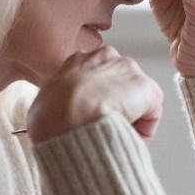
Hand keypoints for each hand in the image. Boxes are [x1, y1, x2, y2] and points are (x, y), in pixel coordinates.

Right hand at [26, 45, 162, 143]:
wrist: (66, 117)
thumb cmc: (50, 116)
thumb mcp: (44, 104)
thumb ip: (57, 105)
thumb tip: (58, 119)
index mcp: (78, 60)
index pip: (95, 78)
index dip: (96, 101)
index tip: (93, 118)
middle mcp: (105, 57)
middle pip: (119, 85)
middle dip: (117, 106)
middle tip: (107, 128)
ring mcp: (127, 70)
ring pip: (136, 98)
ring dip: (130, 117)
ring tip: (116, 135)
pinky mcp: (145, 88)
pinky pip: (151, 114)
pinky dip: (144, 130)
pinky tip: (128, 137)